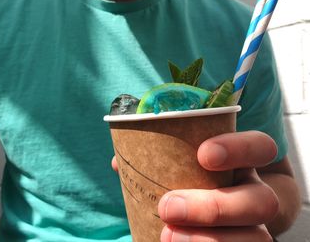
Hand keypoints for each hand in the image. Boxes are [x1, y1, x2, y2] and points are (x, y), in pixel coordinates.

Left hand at [158, 131, 278, 241]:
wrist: (220, 213)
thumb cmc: (193, 175)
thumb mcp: (185, 159)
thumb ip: (159, 153)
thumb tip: (117, 163)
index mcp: (245, 163)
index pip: (261, 147)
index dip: (240, 149)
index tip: (204, 154)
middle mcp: (257, 193)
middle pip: (261, 202)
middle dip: (213, 208)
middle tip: (167, 207)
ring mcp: (255, 225)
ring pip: (258, 237)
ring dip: (211, 240)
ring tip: (167, 235)